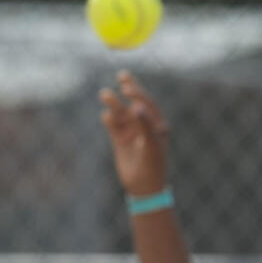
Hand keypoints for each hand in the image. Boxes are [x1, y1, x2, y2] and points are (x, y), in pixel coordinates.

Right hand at [98, 70, 170, 195]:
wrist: (144, 187)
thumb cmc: (153, 165)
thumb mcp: (151, 144)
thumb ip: (145, 124)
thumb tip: (136, 106)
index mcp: (157, 123)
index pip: (147, 103)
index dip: (138, 93)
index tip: (128, 87)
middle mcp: (144, 125)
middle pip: (134, 102)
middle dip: (128, 89)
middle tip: (121, 75)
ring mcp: (131, 132)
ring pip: (121, 112)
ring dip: (113, 103)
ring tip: (104, 94)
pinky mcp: (119, 140)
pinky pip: (112, 125)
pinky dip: (109, 119)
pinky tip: (106, 116)